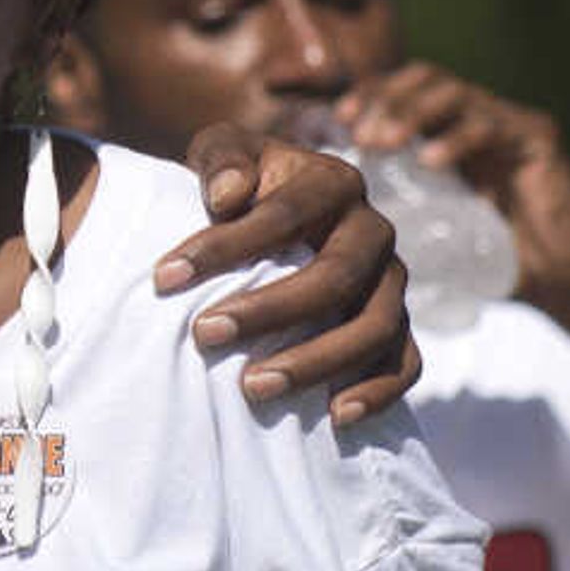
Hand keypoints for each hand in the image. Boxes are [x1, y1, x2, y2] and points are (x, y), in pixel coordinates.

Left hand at [160, 124, 419, 424]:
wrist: (272, 219)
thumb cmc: (238, 186)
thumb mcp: (222, 153)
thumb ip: (221, 160)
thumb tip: (228, 197)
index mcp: (333, 183)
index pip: (285, 215)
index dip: (224, 246)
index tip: (164, 278)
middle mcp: (373, 231)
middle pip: (336, 276)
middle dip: (270, 311)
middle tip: (204, 335)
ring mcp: (392, 284)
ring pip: (375, 327)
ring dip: (316, 361)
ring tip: (253, 388)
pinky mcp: (399, 329)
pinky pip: (405, 365)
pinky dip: (377, 392)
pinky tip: (334, 417)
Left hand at [335, 61, 569, 310]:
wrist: (558, 282)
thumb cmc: (488, 258)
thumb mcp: (430, 226)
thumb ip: (396, 206)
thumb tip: (329, 208)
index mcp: (452, 128)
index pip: (406, 87)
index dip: (372, 93)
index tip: (340, 118)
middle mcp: (481, 116)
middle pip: (426, 79)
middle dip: (387, 100)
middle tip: (361, 135)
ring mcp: (511, 123)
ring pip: (455, 93)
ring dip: (413, 113)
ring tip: (384, 144)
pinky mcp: (539, 139)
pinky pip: (493, 125)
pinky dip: (457, 137)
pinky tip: (429, 161)